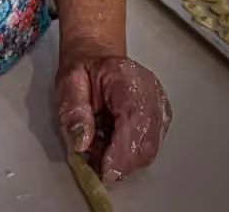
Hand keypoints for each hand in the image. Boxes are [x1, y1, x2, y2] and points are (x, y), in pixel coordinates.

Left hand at [56, 51, 171, 182]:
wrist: (97, 58)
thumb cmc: (84, 70)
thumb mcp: (68, 82)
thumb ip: (73, 110)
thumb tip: (82, 142)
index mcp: (128, 78)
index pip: (134, 122)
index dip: (120, 153)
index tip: (103, 170)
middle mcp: (152, 93)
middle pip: (146, 143)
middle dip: (120, 161)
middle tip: (95, 159)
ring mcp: (159, 107)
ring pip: (148, 150)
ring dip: (123, 158)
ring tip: (100, 144)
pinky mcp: (160, 120)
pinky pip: (147, 147)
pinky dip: (128, 152)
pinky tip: (111, 140)